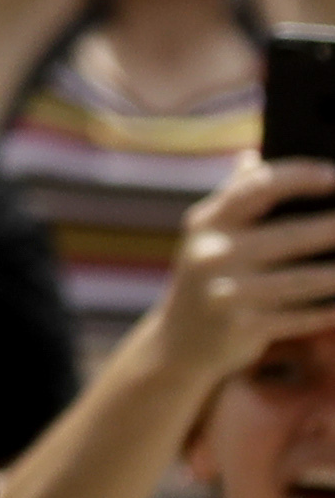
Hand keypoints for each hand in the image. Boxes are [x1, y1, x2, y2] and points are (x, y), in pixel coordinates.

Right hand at [148, 158, 334, 385]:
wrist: (178, 342)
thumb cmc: (207, 277)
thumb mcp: (208, 235)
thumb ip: (233, 196)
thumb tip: (253, 156)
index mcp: (206, 221)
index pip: (257, 187)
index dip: (301, 177)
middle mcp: (213, 253)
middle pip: (291, 235)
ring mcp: (227, 292)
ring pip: (305, 280)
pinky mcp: (244, 327)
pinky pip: (303, 315)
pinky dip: (331, 309)